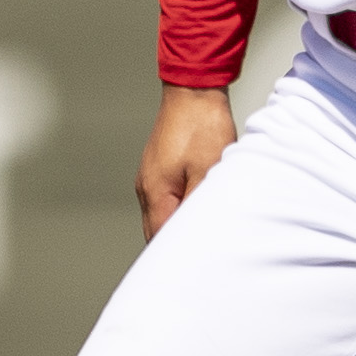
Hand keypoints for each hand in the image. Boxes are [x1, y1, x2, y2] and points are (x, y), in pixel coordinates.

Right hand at [136, 85, 237, 240]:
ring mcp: (150, 176)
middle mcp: (146, 187)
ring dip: (176, 224)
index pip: (160, 238)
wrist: (194, 91)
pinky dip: (176, 208)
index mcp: (155, 192)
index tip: (194, 264)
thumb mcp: (208, 172)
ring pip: (160, 214)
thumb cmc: (202, 126)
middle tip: (200, 254)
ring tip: (200, 233)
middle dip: (175, 243)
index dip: (176, 255)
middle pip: (155, 229)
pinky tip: (195, 206)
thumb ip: (199, 206)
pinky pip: (164, 198)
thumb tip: (197, 233)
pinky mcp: (158, 167)